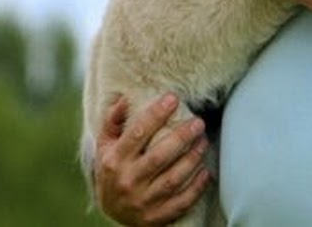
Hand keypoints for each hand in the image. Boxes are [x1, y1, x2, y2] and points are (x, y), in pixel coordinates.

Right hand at [95, 93, 210, 225]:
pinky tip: (206, 171)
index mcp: (114, 161)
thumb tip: (125, 97)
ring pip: (173, 180)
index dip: (156, 114)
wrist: (110, 210)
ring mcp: (141, 202)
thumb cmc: (113, 168)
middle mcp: (127, 182)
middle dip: (182, 137)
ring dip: (192, 159)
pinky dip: (196, 188)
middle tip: (198, 122)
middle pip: (159, 156)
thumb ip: (113, 120)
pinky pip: (180, 203)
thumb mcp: (106, 145)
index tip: (173, 98)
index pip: (137, 133)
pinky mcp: (155, 218)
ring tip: (203, 141)